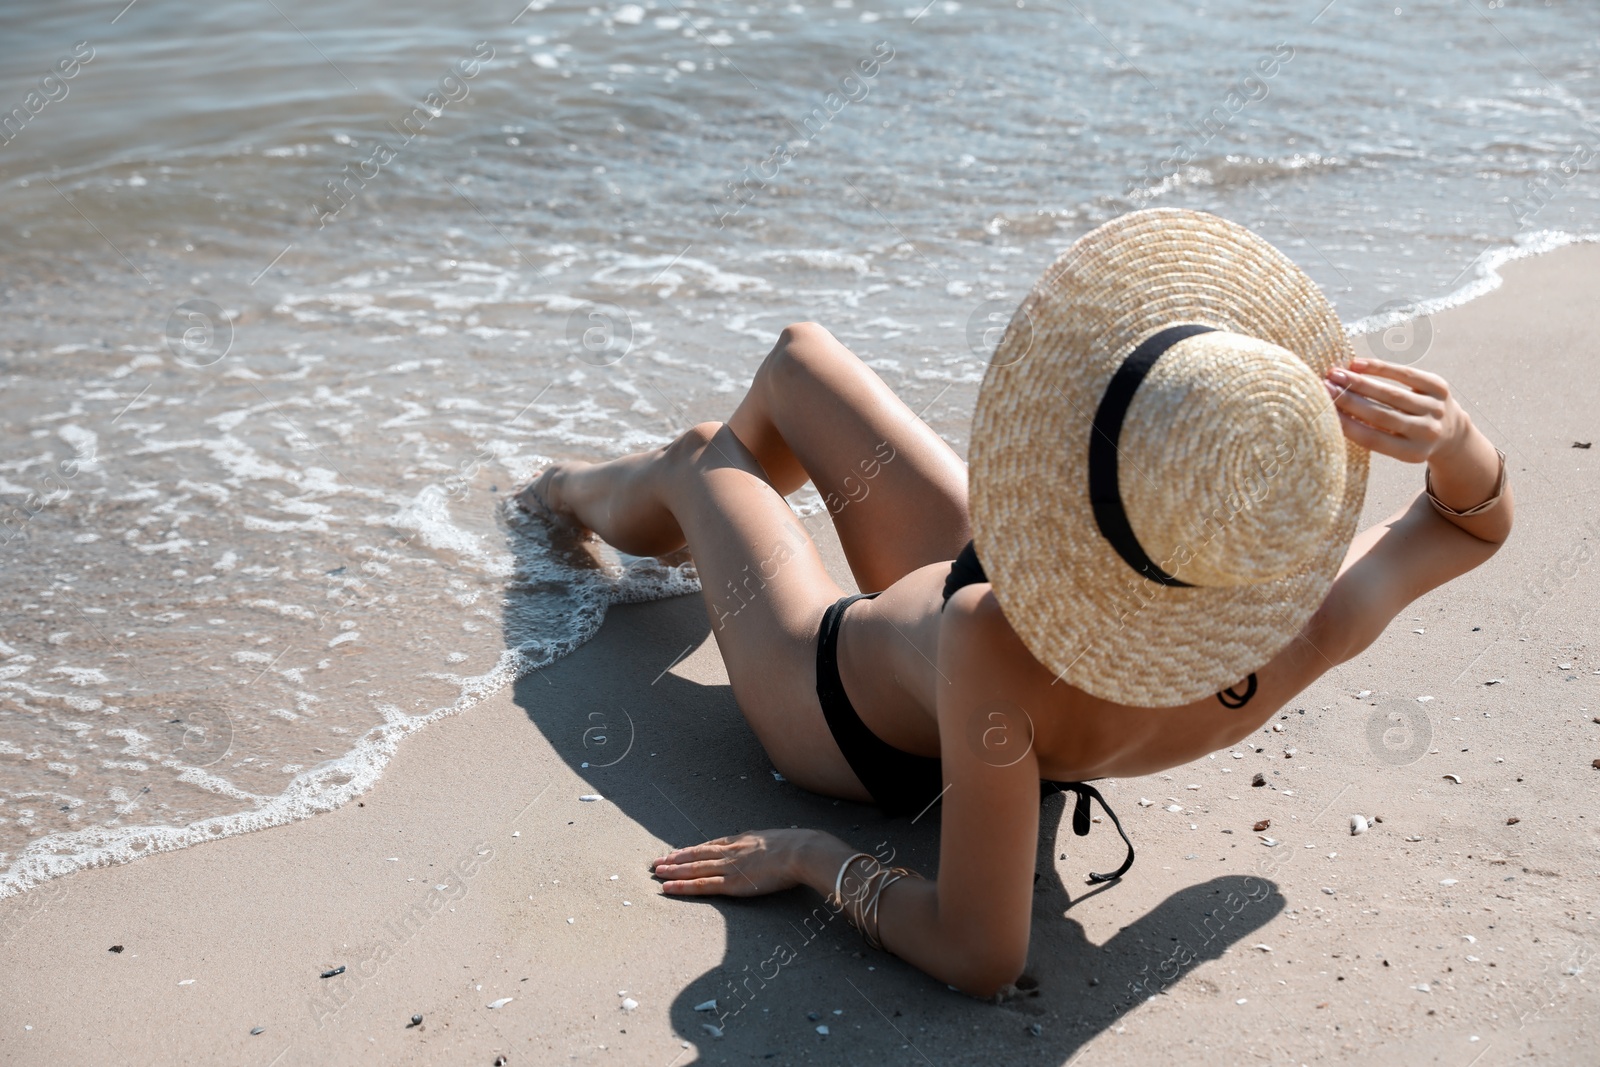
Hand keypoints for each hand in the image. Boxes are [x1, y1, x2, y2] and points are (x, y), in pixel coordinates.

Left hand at [650, 828, 813, 897]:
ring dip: (673, 870)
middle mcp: (731, 852)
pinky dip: (682, 886)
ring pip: (694, 869)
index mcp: (743, 841)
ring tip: (656, 872)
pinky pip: (701, 886)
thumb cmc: (798, 848)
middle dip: (676, 858)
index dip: (693, 849)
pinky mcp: (731, 883)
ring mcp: (729, 867)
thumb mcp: (779, 841)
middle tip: (658, 861)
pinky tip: (667, 887)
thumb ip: (769, 847)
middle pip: (697, 854)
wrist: (801, 852)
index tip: (679, 851)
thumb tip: (774, 851)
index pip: (712, 845)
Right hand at [1324, 356, 1467, 462]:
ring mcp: (1435, 409)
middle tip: (1324, 387)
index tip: (1324, 410)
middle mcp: (1427, 432)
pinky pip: (1406, 374)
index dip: (1347, 424)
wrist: (1451, 432)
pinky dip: (1380, 368)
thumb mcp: (1393, 446)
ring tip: (1335, 374)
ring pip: (1391, 394)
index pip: (1373, 439)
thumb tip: (1333, 411)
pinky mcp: (1440, 388)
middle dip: (1349, 400)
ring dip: (1359, 383)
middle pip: (1381, 415)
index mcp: (1412, 453)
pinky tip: (1358, 364)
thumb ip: (1368, 432)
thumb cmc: (1408, 439)